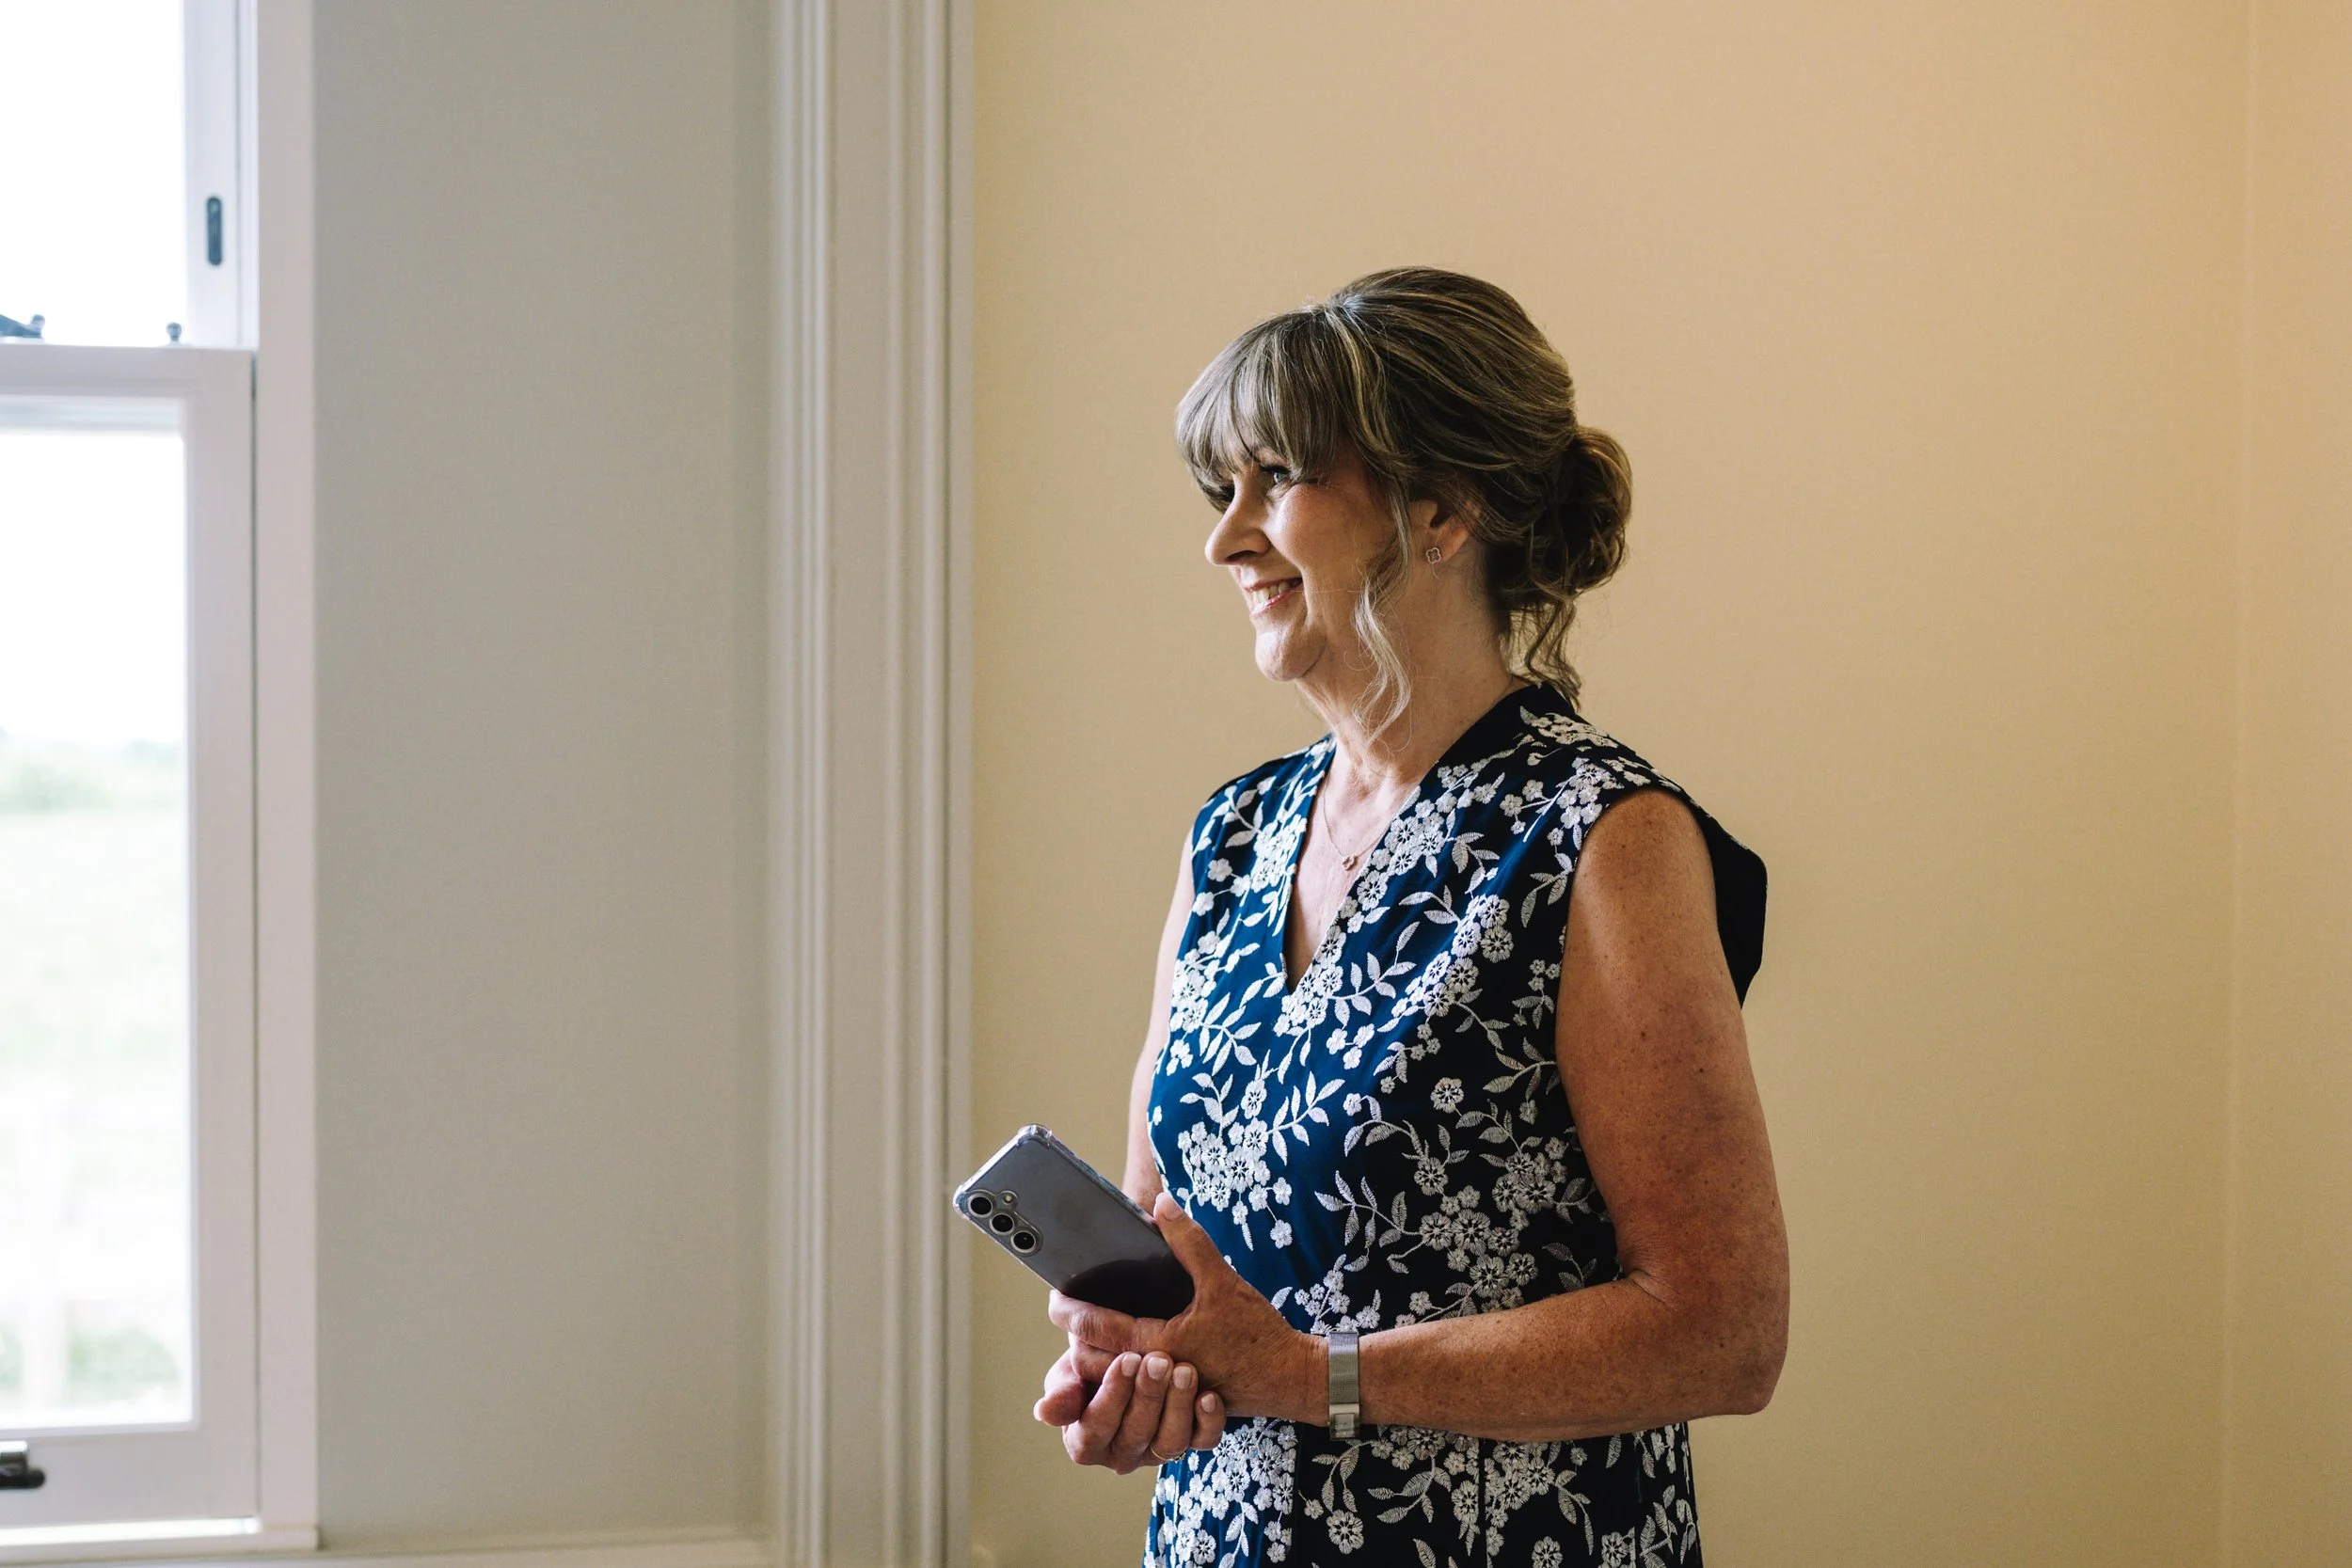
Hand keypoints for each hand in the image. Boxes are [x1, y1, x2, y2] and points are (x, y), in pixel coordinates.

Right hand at [1035, 1342, 1224, 1472]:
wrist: (1127, 1355)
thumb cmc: (1092, 1364)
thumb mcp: (1071, 1372)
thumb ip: (1062, 1391)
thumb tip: (1044, 1412)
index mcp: (1086, 1442)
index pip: (1096, 1428)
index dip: (1112, 1396)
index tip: (1126, 1359)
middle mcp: (1121, 1454)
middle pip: (1136, 1434)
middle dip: (1148, 1395)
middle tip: (1159, 1360)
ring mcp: (1157, 1451)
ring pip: (1170, 1442)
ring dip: (1179, 1406)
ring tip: (1184, 1371)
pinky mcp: (1191, 1442)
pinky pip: (1203, 1441)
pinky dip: (1209, 1421)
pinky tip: (1209, 1395)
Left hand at [1047, 1192, 1319, 1424]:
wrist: (1290, 1378)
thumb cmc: (1257, 1335)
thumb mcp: (1222, 1281)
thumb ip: (1189, 1243)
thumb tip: (1162, 1205)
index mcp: (1158, 1346)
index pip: (1096, 1331)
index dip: (1070, 1313)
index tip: (1054, 1300)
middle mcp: (1155, 1374)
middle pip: (1094, 1364)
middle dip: (1075, 1342)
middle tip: (1065, 1315)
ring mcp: (1165, 1391)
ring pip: (1115, 1380)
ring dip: (1098, 1359)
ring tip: (1088, 1333)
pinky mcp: (1178, 1397)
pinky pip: (1138, 1388)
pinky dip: (1125, 1371)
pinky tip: (1126, 1351)